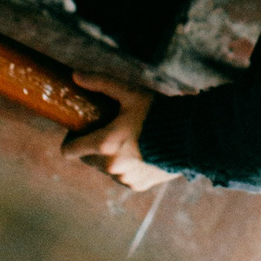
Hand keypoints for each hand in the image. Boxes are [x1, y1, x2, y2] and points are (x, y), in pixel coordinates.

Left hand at [62, 71, 171, 190]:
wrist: (190, 137)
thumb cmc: (157, 112)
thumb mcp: (129, 93)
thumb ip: (101, 83)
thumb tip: (75, 75)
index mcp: (105, 144)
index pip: (69, 151)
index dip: (72, 139)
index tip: (83, 129)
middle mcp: (111, 166)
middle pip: (88, 158)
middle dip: (93, 146)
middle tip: (110, 130)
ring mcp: (124, 179)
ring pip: (105, 168)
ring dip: (110, 157)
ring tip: (128, 140)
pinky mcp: (137, 185)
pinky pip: (122, 176)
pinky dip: (126, 167)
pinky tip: (140, 153)